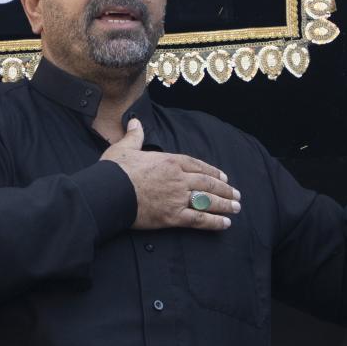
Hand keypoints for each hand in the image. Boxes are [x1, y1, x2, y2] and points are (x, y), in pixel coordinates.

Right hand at [101, 121, 238, 230]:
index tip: (223, 176)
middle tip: (237, 194)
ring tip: (236, 208)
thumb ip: (134, 135)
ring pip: (207, 200)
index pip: (197, 165)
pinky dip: (214, 222)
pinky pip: (199, 219)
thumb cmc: (115, 170)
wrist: (109, 192)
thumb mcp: (124, 147)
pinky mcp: (173, 216)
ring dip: (224, 204)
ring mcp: (177, 198)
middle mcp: (178, 178)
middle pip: (207, 183)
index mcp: (169, 161)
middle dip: (224, 189)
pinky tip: (225, 224)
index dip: (212, 171)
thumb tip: (135, 122)